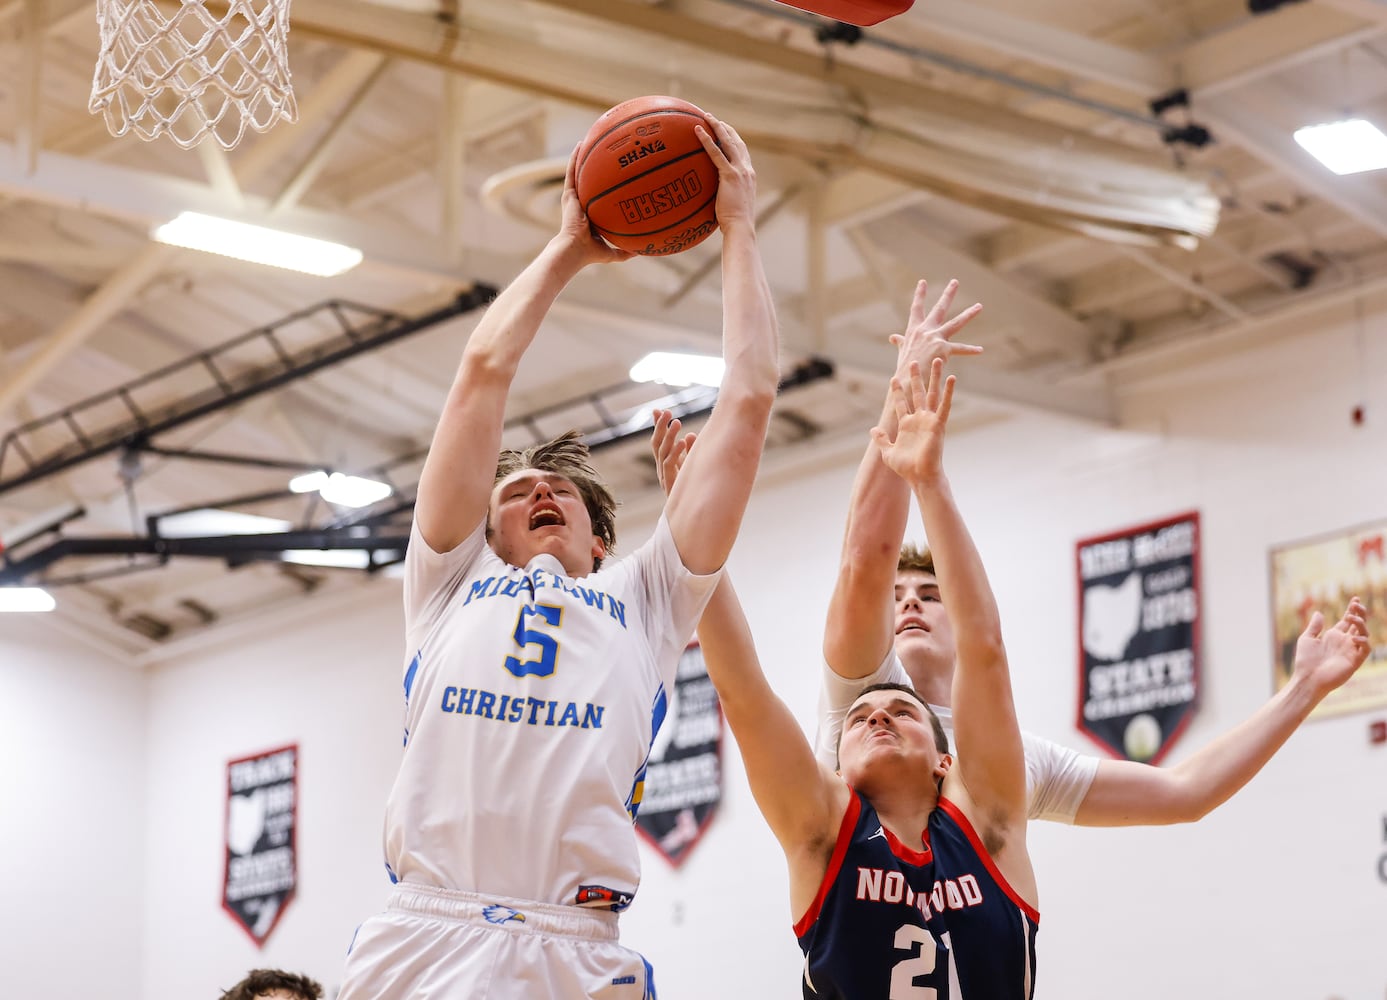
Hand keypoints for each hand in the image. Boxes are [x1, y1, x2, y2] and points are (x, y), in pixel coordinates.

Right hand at [555, 143, 635, 265]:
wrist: (575, 250)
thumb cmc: (591, 254)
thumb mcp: (613, 251)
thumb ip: (626, 251)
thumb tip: (643, 251)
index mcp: (591, 215)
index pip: (599, 197)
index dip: (606, 186)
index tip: (616, 175)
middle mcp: (582, 204)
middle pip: (590, 180)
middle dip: (596, 167)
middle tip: (606, 152)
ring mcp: (574, 198)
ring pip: (579, 172)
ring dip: (583, 156)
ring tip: (590, 139)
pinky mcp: (568, 195)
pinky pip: (572, 172)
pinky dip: (575, 158)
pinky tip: (581, 144)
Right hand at [650, 408, 695, 496]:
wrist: (689, 514)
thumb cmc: (692, 489)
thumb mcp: (690, 465)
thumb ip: (689, 451)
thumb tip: (690, 434)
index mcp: (664, 462)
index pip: (658, 440)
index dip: (657, 426)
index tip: (657, 410)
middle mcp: (661, 468)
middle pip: (656, 443)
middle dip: (660, 426)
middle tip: (666, 411)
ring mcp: (664, 475)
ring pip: (662, 451)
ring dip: (669, 435)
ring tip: (677, 421)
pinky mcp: (670, 482)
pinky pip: (670, 464)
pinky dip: (676, 452)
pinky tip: (682, 441)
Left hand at [695, 117, 755, 231]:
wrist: (740, 227)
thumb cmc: (733, 223)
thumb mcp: (731, 205)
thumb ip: (724, 195)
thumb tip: (709, 197)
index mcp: (749, 176)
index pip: (742, 152)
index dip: (733, 139)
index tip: (723, 131)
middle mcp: (747, 170)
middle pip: (737, 141)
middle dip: (725, 128)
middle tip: (712, 118)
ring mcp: (740, 171)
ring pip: (728, 142)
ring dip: (717, 126)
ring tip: (705, 116)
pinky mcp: (731, 175)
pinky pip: (716, 153)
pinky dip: (707, 140)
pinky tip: (698, 131)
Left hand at [870, 358, 953, 487]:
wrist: (920, 476)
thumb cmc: (906, 468)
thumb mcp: (888, 452)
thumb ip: (882, 440)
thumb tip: (873, 430)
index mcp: (906, 424)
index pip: (901, 403)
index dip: (898, 390)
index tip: (894, 377)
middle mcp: (919, 419)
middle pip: (917, 393)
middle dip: (915, 377)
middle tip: (913, 361)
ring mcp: (929, 420)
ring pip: (932, 394)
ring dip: (935, 378)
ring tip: (938, 361)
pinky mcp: (938, 424)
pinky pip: (944, 405)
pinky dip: (948, 392)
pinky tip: (952, 378)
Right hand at [890, 279, 983, 377]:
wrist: (906, 380)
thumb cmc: (904, 368)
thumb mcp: (902, 351)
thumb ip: (901, 342)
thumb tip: (893, 337)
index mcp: (914, 330)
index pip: (916, 308)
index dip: (919, 295)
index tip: (922, 281)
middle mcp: (925, 330)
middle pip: (939, 308)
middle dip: (948, 294)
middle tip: (955, 281)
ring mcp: (935, 338)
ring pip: (956, 323)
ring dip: (969, 314)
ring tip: (979, 306)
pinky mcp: (943, 349)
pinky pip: (960, 349)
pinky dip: (970, 350)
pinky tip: (980, 350)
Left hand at [1292, 596, 1372, 698]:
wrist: (1308, 678)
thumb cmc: (1305, 660)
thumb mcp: (1307, 639)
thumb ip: (1314, 627)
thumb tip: (1319, 613)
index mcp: (1334, 636)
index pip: (1347, 621)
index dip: (1352, 610)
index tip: (1355, 599)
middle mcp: (1344, 642)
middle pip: (1358, 624)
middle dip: (1360, 613)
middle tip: (1357, 604)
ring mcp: (1350, 651)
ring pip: (1364, 634)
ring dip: (1361, 624)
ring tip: (1352, 618)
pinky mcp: (1354, 661)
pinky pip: (1365, 649)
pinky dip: (1363, 641)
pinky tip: (1354, 637)